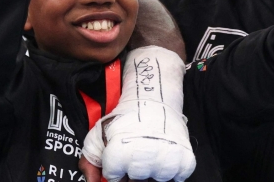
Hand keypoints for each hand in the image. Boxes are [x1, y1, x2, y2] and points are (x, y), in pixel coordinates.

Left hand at [81, 47, 194, 181]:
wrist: (151, 101)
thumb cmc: (124, 120)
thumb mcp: (98, 136)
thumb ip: (89, 163)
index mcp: (119, 155)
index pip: (115, 179)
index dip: (115, 170)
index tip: (118, 158)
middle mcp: (143, 161)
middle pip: (136, 181)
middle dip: (133, 171)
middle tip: (134, 154)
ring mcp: (165, 163)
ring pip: (156, 181)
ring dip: (152, 172)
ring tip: (149, 153)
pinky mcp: (184, 162)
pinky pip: (177, 178)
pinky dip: (171, 171)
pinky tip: (163, 155)